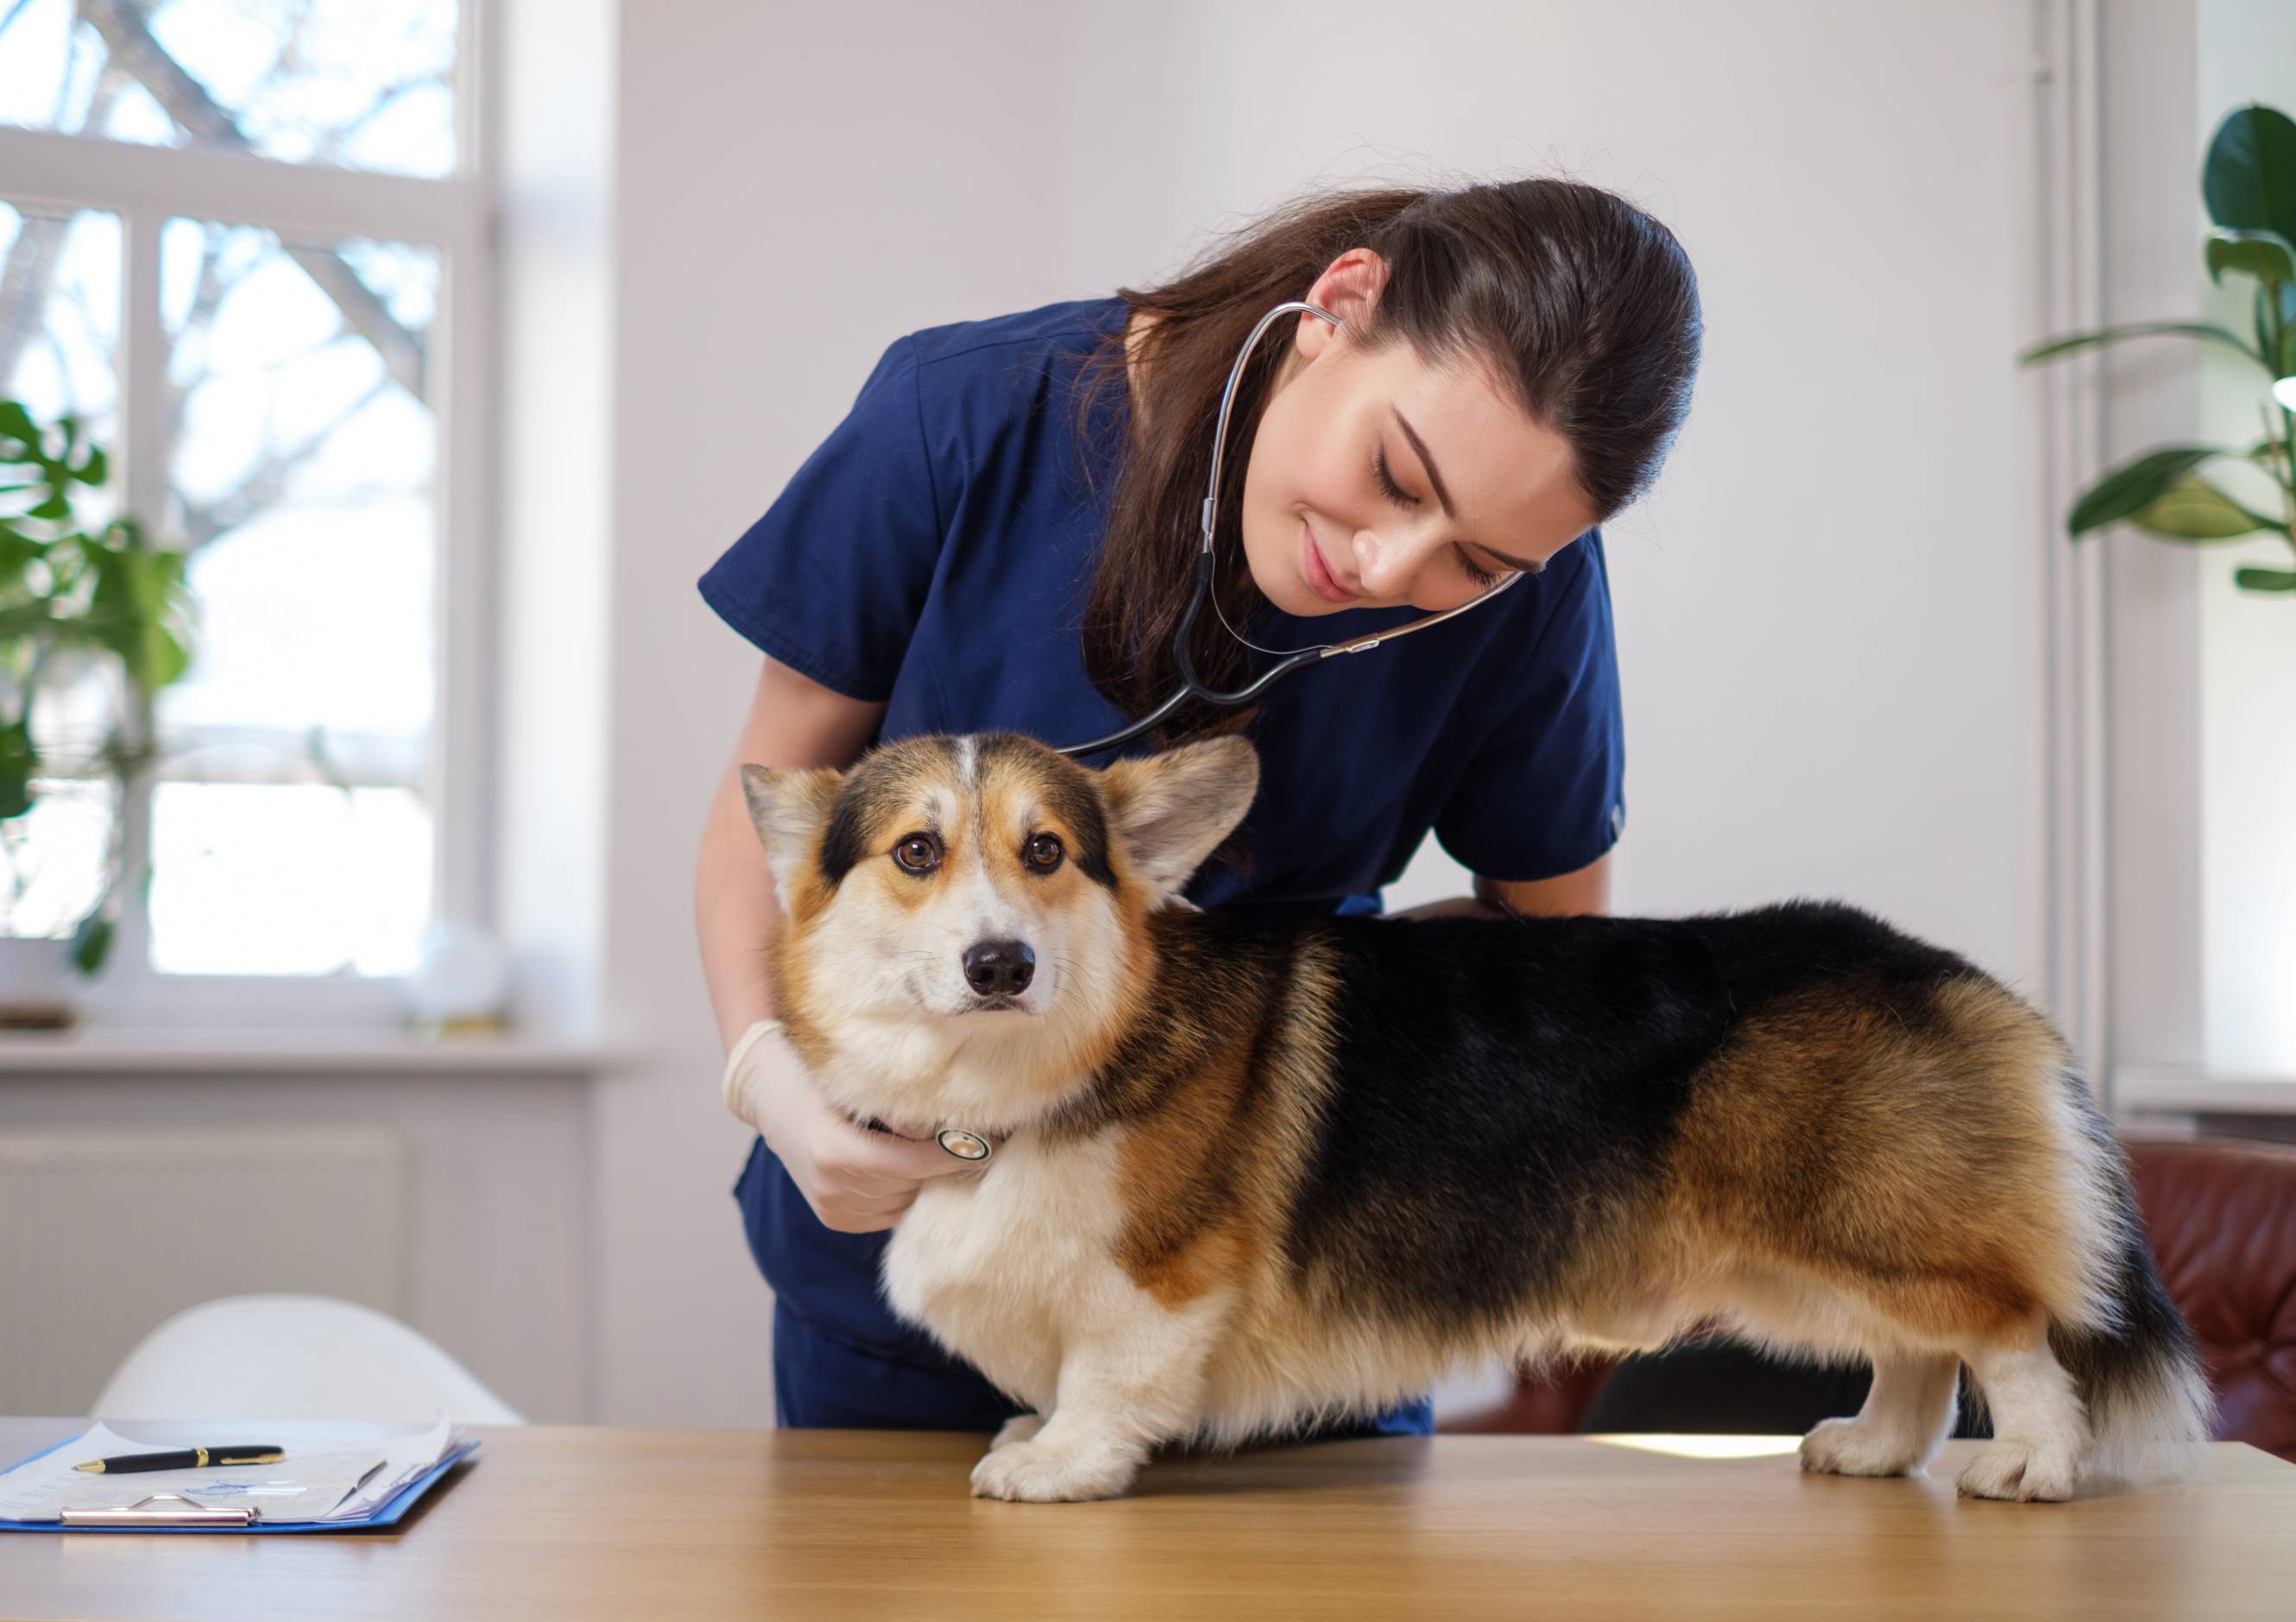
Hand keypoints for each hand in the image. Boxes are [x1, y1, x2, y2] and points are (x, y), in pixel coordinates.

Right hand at [722, 1020, 973, 1233]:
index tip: (987, 1145)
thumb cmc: (818, 1075)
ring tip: (936, 1152)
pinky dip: (902, 1193)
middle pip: (911, 1184)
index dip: (952, 1156)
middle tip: (974, 1145)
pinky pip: (887, 1213)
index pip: (912, 1163)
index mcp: (835, 1150)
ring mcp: (830, 1208)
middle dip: (942, 1165)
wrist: (769, 1096)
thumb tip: (951, 1124)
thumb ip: (898, 1106)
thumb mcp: (855, 1081)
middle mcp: (831, 1187)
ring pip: (903, 1201)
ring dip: (923, 1181)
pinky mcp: (834, 1218)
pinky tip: (903, 1169)